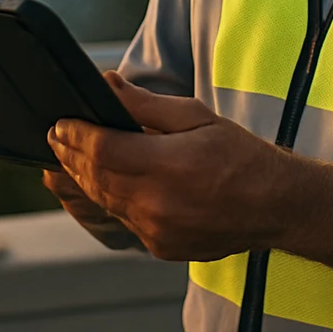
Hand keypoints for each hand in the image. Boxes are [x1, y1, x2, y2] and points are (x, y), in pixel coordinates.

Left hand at [48, 72, 289, 261]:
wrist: (276, 206)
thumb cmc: (241, 156)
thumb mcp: (196, 117)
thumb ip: (145, 105)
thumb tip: (107, 84)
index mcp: (167, 165)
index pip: (101, 150)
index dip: (74, 135)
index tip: (60, 122)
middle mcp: (157, 203)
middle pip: (96, 177)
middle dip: (71, 155)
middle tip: (56, 136)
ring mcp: (157, 230)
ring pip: (105, 201)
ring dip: (85, 178)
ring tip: (70, 157)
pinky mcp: (161, 247)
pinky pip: (124, 220)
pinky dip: (111, 199)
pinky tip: (106, 183)